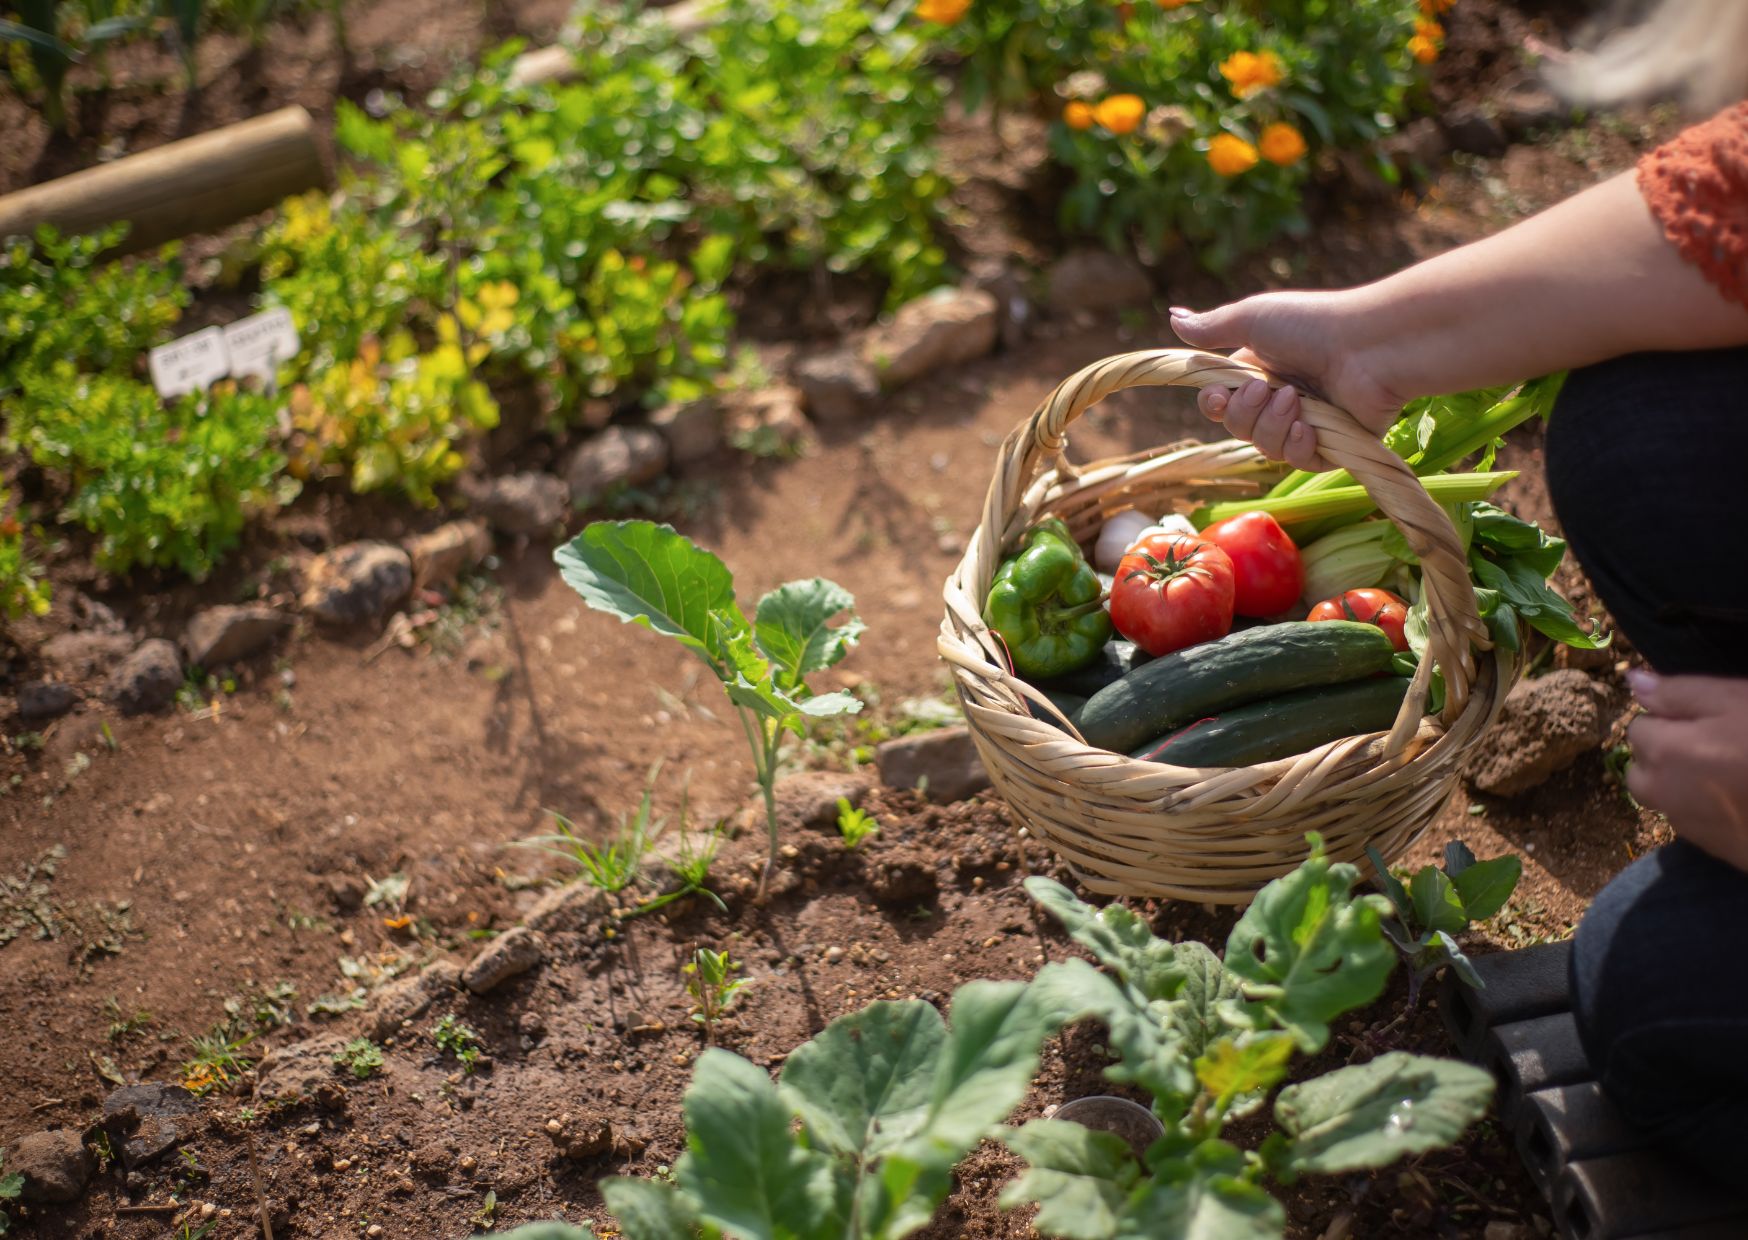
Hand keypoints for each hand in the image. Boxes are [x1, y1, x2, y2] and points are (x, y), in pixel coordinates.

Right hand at [1170, 290, 1408, 471]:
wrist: (1370, 345)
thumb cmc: (1313, 325)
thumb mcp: (1253, 318)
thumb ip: (1211, 327)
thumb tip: (1173, 317)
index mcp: (1260, 371)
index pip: (1221, 402)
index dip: (1213, 405)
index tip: (1217, 397)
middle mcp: (1281, 398)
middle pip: (1238, 428)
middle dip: (1245, 413)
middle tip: (1266, 390)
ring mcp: (1307, 423)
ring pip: (1265, 447)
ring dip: (1272, 426)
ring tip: (1296, 400)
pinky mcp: (1333, 445)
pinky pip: (1298, 461)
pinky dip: (1298, 446)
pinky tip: (1309, 429)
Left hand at [1626, 669, 1747, 873]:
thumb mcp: (1734, 701)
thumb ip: (1678, 692)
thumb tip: (1632, 680)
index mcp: (1664, 752)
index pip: (1638, 728)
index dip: (1668, 719)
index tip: (1704, 719)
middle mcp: (1664, 793)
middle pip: (1641, 769)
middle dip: (1663, 755)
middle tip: (1712, 744)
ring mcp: (1689, 826)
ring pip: (1664, 798)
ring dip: (1679, 783)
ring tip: (1727, 771)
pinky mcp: (1715, 849)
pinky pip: (1692, 822)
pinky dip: (1705, 808)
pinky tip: (1741, 798)